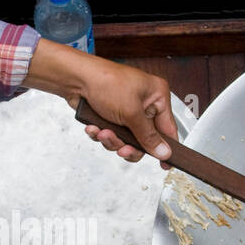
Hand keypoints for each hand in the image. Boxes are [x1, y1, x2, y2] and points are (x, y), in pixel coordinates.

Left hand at [22, 39, 175, 168]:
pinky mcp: (112, 116)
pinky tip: (93, 127)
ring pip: (126, 140)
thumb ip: (148, 136)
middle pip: (145, 139)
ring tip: (102, 133)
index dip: (166, 148)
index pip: (169, 128)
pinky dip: (101, 134)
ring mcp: (128, 110)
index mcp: (157, 96)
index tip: (165, 165)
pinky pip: (112, 135)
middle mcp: (145, 103)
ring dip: (112, 140)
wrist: (75, 78)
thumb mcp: (131, 113)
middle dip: (129, 145)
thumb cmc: (106, 83)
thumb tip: (164, 152)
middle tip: (121, 148)